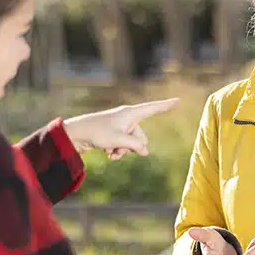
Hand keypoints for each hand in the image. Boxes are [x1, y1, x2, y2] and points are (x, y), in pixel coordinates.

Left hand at [63, 98, 178, 158]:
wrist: (76, 135)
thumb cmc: (98, 133)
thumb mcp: (119, 140)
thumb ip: (136, 145)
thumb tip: (145, 151)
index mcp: (130, 113)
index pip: (153, 108)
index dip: (166, 105)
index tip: (178, 100)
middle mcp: (127, 118)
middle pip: (141, 136)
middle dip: (133, 147)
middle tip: (119, 150)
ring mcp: (120, 127)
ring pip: (131, 144)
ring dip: (123, 151)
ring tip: (111, 153)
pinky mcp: (113, 134)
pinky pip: (122, 146)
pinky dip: (117, 151)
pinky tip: (107, 154)